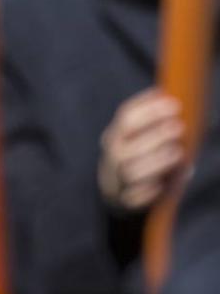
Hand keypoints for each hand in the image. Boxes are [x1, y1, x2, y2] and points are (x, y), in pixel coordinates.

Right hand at [98, 88, 185, 210]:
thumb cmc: (137, 151)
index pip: (126, 119)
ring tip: (177, 152)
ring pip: (131, 172)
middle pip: (128, 146)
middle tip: (178, 127)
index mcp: (116, 134)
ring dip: (156, 162)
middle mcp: (114, 156)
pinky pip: (135, 198)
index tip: (175, 104)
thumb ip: (151, 116)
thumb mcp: (138, 131)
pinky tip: (162, 185)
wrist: (114, 186)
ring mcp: (118, 179)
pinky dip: (149, 192)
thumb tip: (168, 92)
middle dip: (155, 136)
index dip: (150, 111)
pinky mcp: (127, 200)